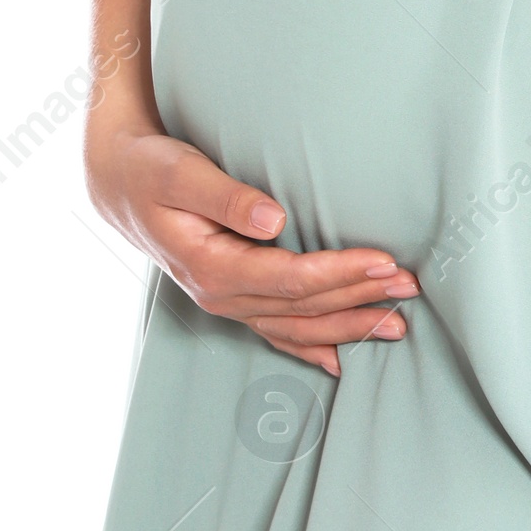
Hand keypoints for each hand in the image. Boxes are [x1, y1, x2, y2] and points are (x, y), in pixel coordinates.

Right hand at [86, 123, 418, 377]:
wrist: (119, 183)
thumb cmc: (151, 169)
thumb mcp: (180, 173)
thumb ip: (225, 195)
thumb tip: (273, 218)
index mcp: (212, 268)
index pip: (291, 279)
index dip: (340, 273)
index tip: (384, 260)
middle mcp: (222, 295)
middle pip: (303, 308)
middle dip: (360, 299)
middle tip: (411, 287)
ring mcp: (226, 302)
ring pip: (296, 327)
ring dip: (347, 326)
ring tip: (397, 323)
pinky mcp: (232, 296)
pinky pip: (277, 332)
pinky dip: (310, 348)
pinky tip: (340, 361)